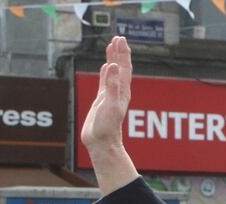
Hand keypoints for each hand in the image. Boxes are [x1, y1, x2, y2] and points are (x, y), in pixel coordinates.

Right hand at [82, 37, 132, 154]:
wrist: (101, 144)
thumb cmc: (106, 128)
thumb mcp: (109, 106)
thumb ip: (112, 86)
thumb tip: (113, 67)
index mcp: (122, 92)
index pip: (124, 68)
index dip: (122, 54)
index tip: (120, 39)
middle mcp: (118, 92)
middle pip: (120, 68)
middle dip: (119, 52)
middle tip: (118, 38)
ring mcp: (110, 95)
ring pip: (113, 73)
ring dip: (113, 59)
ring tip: (112, 47)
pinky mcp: (102, 101)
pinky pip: (105, 82)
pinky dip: (105, 72)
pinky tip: (105, 68)